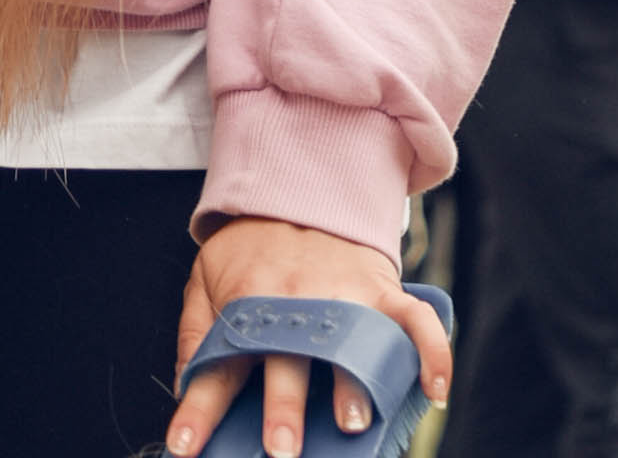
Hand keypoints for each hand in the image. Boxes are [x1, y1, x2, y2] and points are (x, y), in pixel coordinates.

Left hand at [168, 220, 451, 455]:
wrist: (296, 186)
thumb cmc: (249, 246)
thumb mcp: (205, 279)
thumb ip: (195, 334)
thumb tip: (186, 387)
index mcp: (246, 304)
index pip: (216, 365)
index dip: (199, 412)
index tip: (183, 447)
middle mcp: (294, 302)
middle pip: (288, 359)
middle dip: (284, 406)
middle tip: (282, 448)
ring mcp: (341, 294)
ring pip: (352, 343)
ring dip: (353, 383)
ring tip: (352, 421)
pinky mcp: (380, 287)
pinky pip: (414, 321)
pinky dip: (432, 353)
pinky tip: (434, 391)